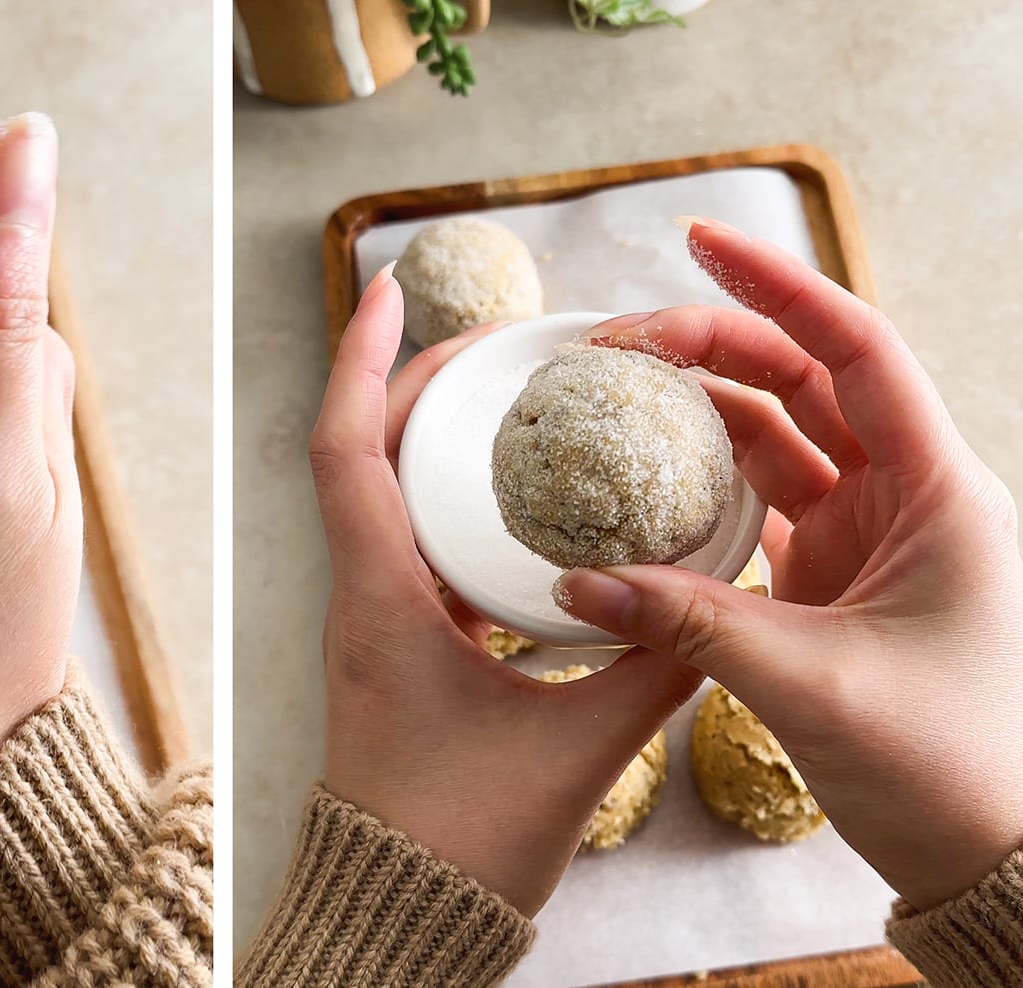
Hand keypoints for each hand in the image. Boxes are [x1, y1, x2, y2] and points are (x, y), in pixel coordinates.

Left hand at [308, 268, 703, 914]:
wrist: (400, 916)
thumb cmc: (459, 840)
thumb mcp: (576, 751)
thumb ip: (653, 671)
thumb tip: (720, 602)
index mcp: (378, 602)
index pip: (344, 449)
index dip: (364, 359)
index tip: (391, 287)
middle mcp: (362, 598)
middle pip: (369, 453)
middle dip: (427, 383)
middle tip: (505, 339)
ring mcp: (375, 623)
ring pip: (391, 498)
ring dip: (442, 439)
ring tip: (518, 400)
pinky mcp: (400, 650)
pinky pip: (418, 548)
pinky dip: (463, 505)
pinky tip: (526, 506)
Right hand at [559, 217, 1022, 910]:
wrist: (991, 856)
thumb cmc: (953, 765)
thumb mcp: (814, 684)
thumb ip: (689, 625)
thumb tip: (574, 583)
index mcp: (939, 492)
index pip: (856, 349)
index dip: (778, 286)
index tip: (699, 243)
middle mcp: (907, 500)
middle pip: (803, 383)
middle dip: (714, 344)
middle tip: (619, 337)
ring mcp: (868, 543)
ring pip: (776, 442)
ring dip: (701, 413)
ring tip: (616, 394)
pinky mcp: (832, 587)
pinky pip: (760, 511)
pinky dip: (701, 491)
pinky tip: (644, 480)